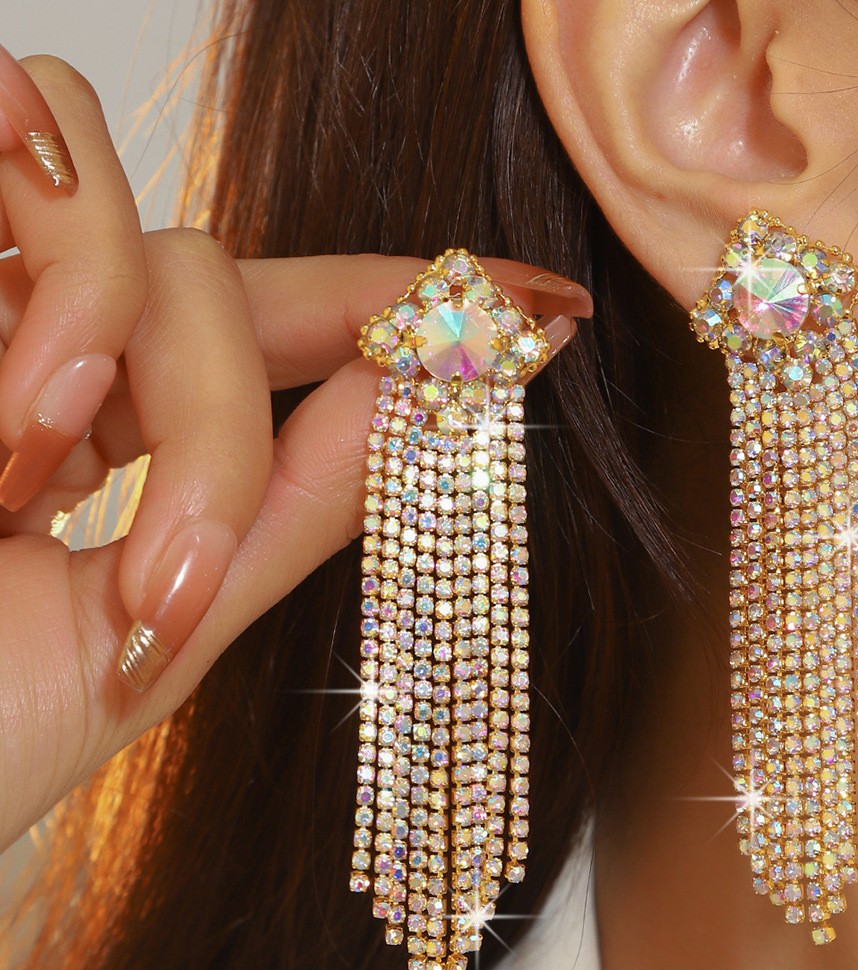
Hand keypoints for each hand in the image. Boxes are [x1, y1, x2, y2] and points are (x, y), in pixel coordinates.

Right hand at [0, 49, 590, 856]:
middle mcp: (50, 351)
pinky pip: (50, 198)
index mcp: (110, 430)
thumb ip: (293, 503)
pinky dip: (61, 310)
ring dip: (157, 385)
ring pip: (162, 248)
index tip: (545, 314)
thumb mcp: (165, 624)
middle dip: (233, 431)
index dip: (410, 308)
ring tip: (44, 497)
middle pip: (229, 290)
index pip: (284, 330)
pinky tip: (1, 450)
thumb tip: (436, 391)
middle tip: (180, 581)